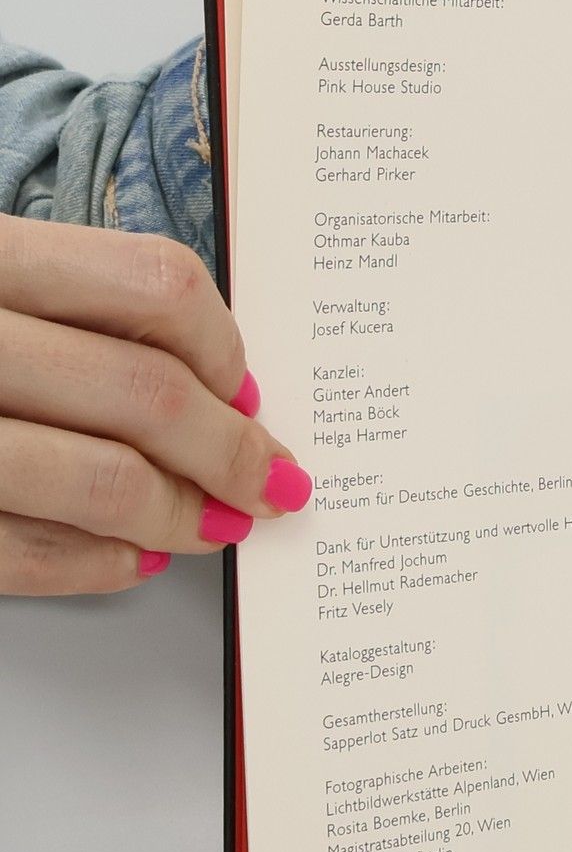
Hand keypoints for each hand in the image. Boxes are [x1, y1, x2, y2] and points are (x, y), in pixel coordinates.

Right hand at [0, 215, 311, 594]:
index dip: (225, 349)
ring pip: (101, 479)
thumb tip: (221, 388)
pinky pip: (23, 553)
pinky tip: (130, 557)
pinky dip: (99, 565)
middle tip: (266, 479)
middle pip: (145, 394)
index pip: (155, 287)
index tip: (248, 391)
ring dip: (179, 515)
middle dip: (229, 452)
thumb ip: (77, 312)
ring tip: (210, 523)